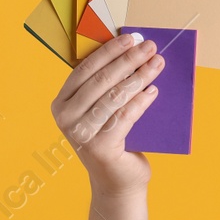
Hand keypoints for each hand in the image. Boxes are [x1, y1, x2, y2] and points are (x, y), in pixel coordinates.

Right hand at [50, 32, 165, 197]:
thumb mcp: (101, 110)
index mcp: (61, 103)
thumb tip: (130, 50)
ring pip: (115, 96)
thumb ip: (106, 86)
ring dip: (140, 76)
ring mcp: (81, 133)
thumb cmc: (112, 140)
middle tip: (151, 47)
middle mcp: (65, 117)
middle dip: (129, 60)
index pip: (85, 69)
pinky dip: (142, 100)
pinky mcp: (101, 147)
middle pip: (102, 80)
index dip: (110, 51)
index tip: (132, 38)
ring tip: (158, 64)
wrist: (116, 182)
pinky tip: (154, 90)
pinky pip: (126, 115)